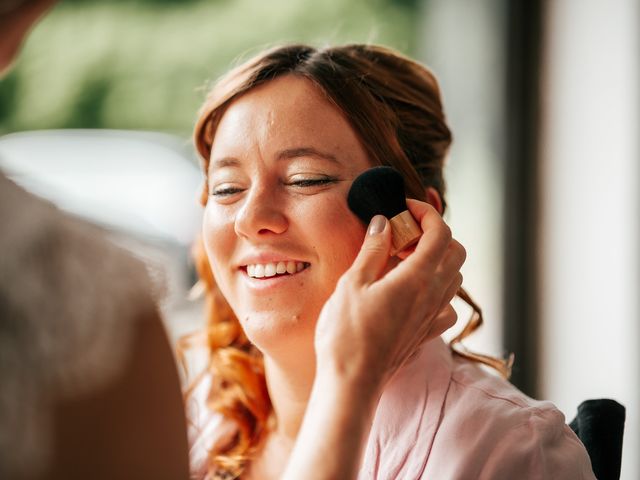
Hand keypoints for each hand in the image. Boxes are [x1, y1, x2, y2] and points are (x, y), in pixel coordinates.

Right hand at [314, 199, 465, 394]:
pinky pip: (447, 307)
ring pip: (454, 277)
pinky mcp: (426, 334)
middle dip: (435, 234)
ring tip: (404, 261)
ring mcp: (432, 317)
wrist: (351, 382)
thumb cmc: (346, 334)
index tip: (405, 208)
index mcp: (417, 278)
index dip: (426, 213)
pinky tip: (414, 293)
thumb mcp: (353, 283)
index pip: (440, 233)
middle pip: (456, 252)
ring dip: (437, 260)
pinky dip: (438, 292)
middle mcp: (433, 296)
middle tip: (404, 235)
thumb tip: (384, 223)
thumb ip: (373, 250)